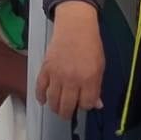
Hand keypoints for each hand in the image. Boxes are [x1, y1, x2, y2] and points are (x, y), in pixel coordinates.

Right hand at [35, 0, 103, 117]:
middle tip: (68, 112)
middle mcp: (72, 80)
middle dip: (68, 113)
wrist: (74, 26)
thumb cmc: (89, 43)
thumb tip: (96, 103)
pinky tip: (43, 99)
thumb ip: (97, 86)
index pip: (87, 104)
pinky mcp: (45, 68)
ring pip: (53, 101)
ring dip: (55, 107)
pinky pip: (40, 88)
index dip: (86, 106)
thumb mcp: (100, 66)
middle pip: (68, 107)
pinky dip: (40, 96)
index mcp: (89, 79)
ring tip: (57, 108)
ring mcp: (57, 75)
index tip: (84, 103)